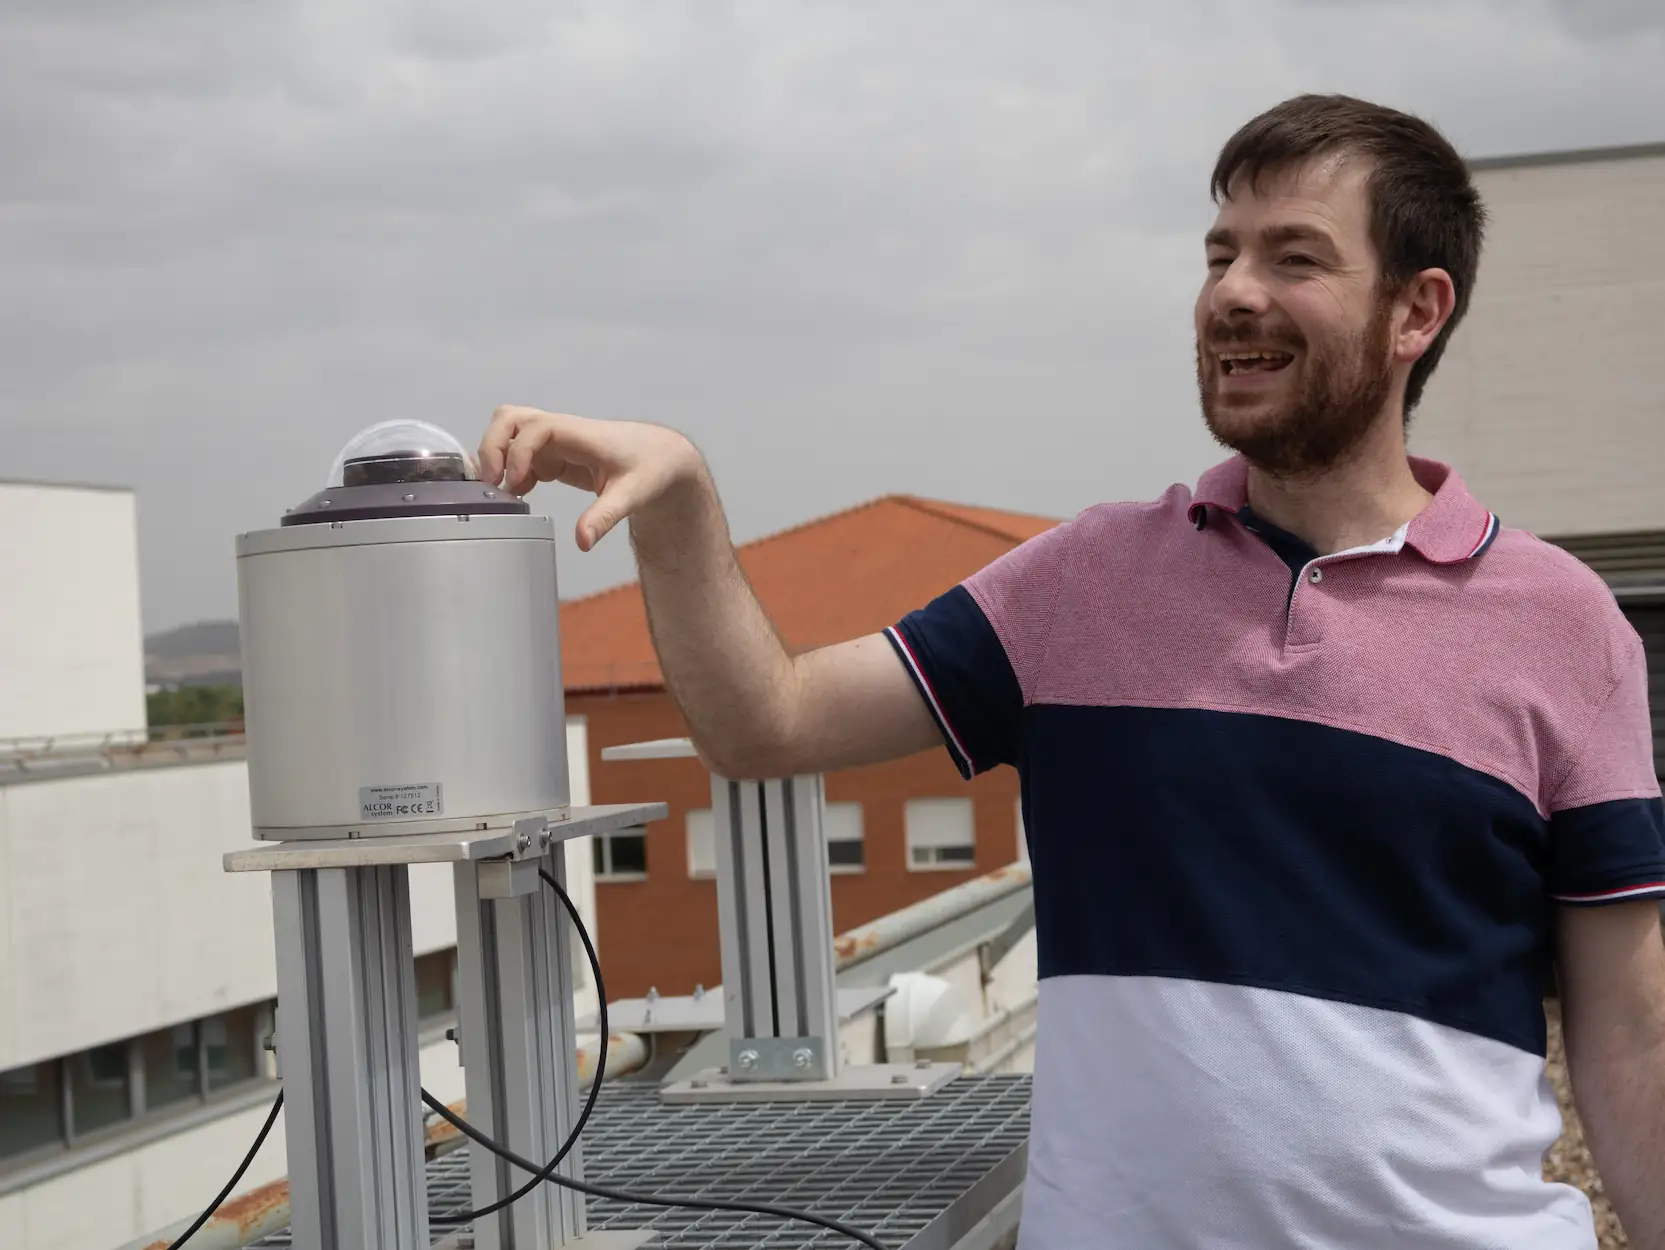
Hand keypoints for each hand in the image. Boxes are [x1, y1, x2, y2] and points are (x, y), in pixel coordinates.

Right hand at [476, 406, 706, 550]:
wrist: (663, 460)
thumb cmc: (651, 469)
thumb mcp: (631, 496)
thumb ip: (604, 517)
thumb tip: (582, 541)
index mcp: (581, 434)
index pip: (536, 428)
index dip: (518, 451)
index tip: (515, 481)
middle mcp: (563, 432)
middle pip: (510, 418)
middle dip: (493, 446)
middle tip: (493, 481)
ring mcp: (556, 441)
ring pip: (511, 431)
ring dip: (498, 456)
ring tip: (502, 489)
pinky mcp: (555, 455)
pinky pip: (521, 454)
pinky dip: (512, 470)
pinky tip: (520, 493)